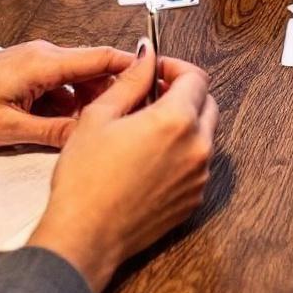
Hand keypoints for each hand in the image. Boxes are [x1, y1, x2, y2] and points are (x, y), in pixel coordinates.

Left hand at [0, 40, 139, 149]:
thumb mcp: (10, 130)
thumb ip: (57, 132)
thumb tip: (93, 137)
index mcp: (45, 63)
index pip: (104, 58)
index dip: (138, 68)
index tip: (164, 80)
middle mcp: (45, 56)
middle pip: (97, 70)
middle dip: (117, 94)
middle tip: (135, 120)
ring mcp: (36, 64)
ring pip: (81, 81)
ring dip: (92, 103)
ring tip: (102, 131)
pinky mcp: (28, 74)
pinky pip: (63, 86)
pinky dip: (72, 105)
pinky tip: (70, 129)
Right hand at [26, 41, 218, 292]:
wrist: (86, 236)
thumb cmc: (85, 178)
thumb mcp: (99, 117)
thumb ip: (131, 81)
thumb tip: (147, 56)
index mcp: (177, 121)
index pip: (196, 77)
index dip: (175, 68)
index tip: (156, 71)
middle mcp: (198, 147)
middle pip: (207, 103)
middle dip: (183, 94)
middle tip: (149, 98)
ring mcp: (201, 175)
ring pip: (204, 135)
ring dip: (184, 124)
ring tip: (144, 130)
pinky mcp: (195, 198)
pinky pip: (198, 164)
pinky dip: (182, 153)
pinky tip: (149, 160)